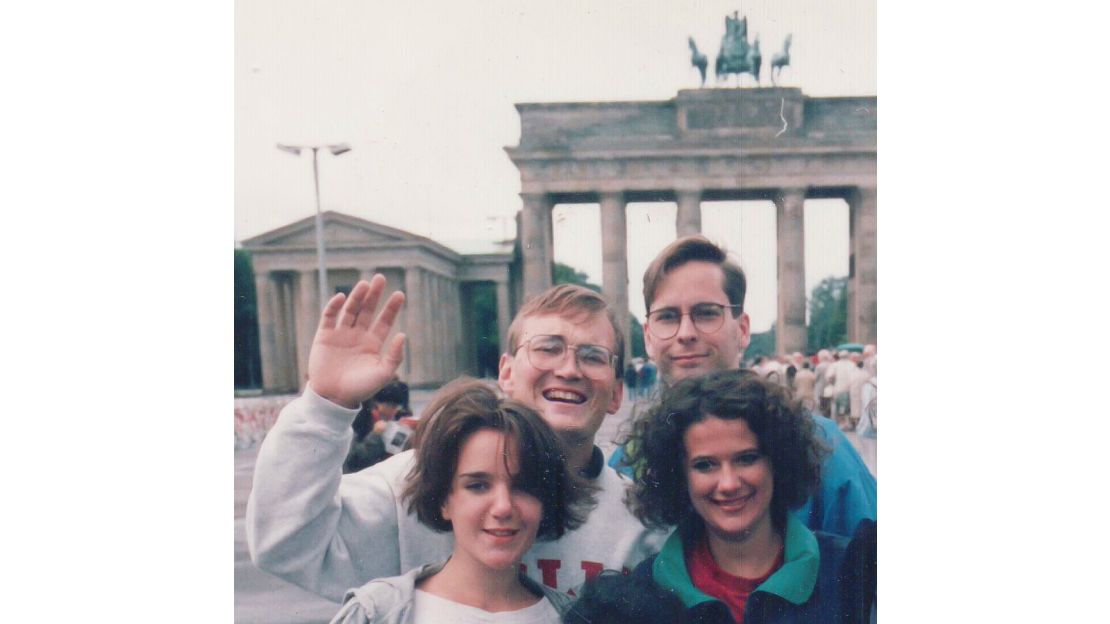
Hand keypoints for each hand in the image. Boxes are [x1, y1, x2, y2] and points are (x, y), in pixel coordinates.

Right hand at [307, 275, 405, 408]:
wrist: (333, 398)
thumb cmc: (360, 388)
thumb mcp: (382, 374)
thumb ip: (394, 356)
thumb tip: (403, 335)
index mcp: (373, 344)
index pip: (384, 321)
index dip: (391, 308)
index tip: (400, 294)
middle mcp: (358, 336)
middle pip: (367, 310)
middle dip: (374, 295)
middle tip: (381, 278)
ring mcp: (341, 334)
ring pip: (350, 310)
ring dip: (357, 297)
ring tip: (364, 284)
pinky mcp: (324, 336)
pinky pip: (329, 317)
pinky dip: (333, 306)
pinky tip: (341, 297)